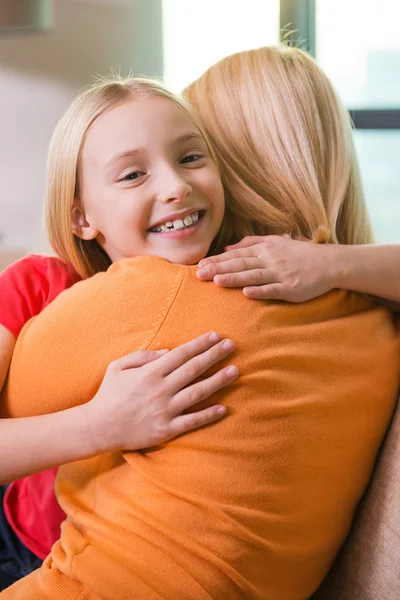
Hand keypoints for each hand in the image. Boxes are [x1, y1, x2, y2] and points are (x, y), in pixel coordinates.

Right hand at [88, 332, 237, 450]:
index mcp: (150, 373)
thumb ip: (142, 356)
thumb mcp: (118, 367)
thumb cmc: (108, 394)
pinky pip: (192, 421)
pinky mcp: (166, 430)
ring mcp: (165, 410)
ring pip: (197, 393)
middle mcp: (160, 390)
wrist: (98, 427)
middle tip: (231, 346)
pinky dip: (208, 415)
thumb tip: (167, 351)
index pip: (181, 354)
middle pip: (193, 369)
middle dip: (214, 356)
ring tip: (235, 371)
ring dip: (218, 381)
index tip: (215, 336)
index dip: (199, 344)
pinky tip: (224, 408)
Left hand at [197, 236, 336, 301]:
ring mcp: (280, 274)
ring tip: (217, 280)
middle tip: (200, 274)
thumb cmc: (300, 254)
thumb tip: (227, 248)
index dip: (217, 260)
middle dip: (219, 268)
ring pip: (253, 275)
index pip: (236, 254)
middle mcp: (270, 260)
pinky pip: (273, 290)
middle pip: (240, 264)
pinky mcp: (291, 288)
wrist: (329, 263)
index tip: (200, 264)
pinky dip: (260, 291)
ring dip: (235, 278)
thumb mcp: (276, 242)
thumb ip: (251, 243)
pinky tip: (247, 293)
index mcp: (265, 249)